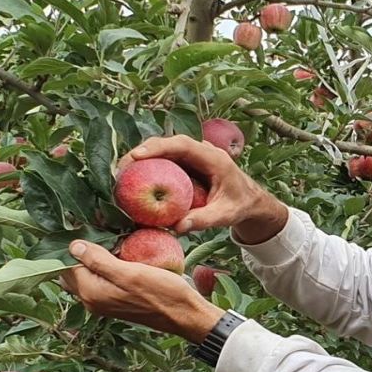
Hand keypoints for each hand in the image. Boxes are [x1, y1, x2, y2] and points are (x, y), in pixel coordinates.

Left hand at [60, 240, 224, 342]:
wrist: (184, 315)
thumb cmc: (162, 292)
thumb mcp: (130, 272)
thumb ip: (99, 261)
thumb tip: (73, 246)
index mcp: (91, 292)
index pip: (66, 265)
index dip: (73, 244)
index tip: (85, 225)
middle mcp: (92, 301)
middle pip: (72, 272)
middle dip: (79, 252)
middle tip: (96, 231)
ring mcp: (103, 303)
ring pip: (85, 276)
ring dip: (91, 259)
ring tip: (107, 240)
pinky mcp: (115, 302)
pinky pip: (99, 281)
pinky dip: (102, 267)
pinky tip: (117, 255)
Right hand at [123, 135, 287, 240]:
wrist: (250, 200)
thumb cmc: (240, 206)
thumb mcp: (224, 215)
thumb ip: (203, 220)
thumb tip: (177, 227)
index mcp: (214, 159)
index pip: (183, 145)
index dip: (159, 147)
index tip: (137, 156)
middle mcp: (203, 151)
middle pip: (168, 143)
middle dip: (143, 151)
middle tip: (121, 168)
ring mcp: (195, 156)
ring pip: (165, 150)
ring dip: (143, 158)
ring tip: (122, 174)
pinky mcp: (188, 163)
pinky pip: (167, 160)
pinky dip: (150, 166)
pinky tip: (135, 179)